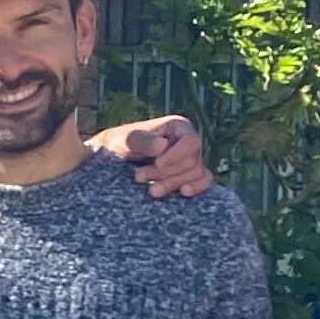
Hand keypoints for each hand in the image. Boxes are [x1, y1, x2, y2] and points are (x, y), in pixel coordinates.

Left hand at [92, 113, 213, 197]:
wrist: (114, 159)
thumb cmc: (119, 144)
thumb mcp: (125, 140)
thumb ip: (141, 141)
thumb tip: (162, 145)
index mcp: (178, 126)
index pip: (190, 142)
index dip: (177, 155)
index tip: (158, 163)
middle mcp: (188, 141)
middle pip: (191, 162)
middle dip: (165, 173)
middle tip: (138, 176)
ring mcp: (192, 158)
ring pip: (195, 174)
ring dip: (172, 184)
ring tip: (150, 190)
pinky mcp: (191, 174)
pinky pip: (205, 180)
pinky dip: (198, 187)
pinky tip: (183, 192)